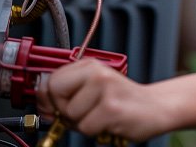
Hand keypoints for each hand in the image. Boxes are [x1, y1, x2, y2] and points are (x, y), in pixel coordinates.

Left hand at [37, 59, 159, 142]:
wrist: (154, 107)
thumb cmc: (122, 100)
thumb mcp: (95, 87)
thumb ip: (70, 90)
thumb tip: (42, 100)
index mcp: (90, 65)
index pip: (53, 78)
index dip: (47, 97)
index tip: (52, 108)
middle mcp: (97, 72)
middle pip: (56, 93)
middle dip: (63, 111)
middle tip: (80, 114)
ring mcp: (105, 89)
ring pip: (70, 114)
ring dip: (81, 123)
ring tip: (98, 116)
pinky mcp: (111, 108)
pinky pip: (86, 127)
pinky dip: (94, 130)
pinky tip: (107, 122)